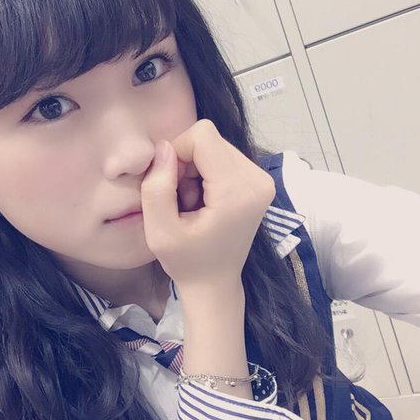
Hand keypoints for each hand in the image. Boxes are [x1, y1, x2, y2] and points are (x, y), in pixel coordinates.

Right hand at [140, 119, 274, 286]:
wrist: (215, 284)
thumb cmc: (186, 262)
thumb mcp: (159, 232)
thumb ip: (156, 188)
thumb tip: (163, 148)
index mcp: (237, 191)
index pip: (203, 135)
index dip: (177, 152)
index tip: (171, 185)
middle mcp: (258, 180)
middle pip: (210, 139)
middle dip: (187, 162)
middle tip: (182, 199)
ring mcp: (263, 180)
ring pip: (216, 145)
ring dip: (196, 169)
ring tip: (193, 203)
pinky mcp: (260, 182)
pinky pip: (224, 156)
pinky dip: (207, 173)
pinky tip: (204, 201)